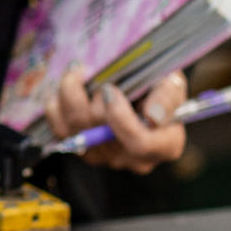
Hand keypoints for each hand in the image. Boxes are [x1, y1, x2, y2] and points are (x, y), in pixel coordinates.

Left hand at [45, 65, 186, 171]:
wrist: (140, 89)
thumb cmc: (159, 87)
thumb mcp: (173, 84)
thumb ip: (168, 97)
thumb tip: (153, 117)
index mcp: (165, 145)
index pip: (141, 143)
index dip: (120, 117)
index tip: (110, 89)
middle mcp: (133, 158)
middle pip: (102, 134)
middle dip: (94, 100)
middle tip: (97, 76)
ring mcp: (106, 156)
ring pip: (76, 129)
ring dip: (71, 94)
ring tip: (78, 72)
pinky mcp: (82, 149)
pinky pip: (59, 128)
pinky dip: (57, 104)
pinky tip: (68, 86)